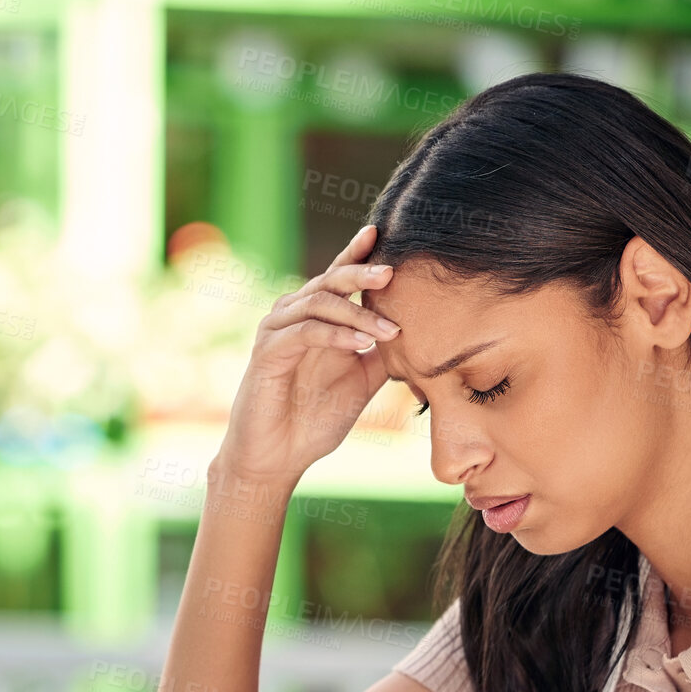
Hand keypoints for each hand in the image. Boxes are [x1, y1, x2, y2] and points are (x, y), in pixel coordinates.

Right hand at [214, 225, 400, 486]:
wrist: (278, 457)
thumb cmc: (315, 418)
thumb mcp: (362, 380)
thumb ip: (384, 353)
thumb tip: (423, 332)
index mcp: (314, 316)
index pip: (337, 277)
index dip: (357, 254)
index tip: (382, 234)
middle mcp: (291, 315)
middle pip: (328, 280)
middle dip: (360, 273)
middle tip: (392, 272)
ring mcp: (276, 331)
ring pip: (318, 303)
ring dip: (356, 314)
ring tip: (389, 330)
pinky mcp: (267, 353)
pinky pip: (305, 332)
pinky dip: (335, 335)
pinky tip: (361, 345)